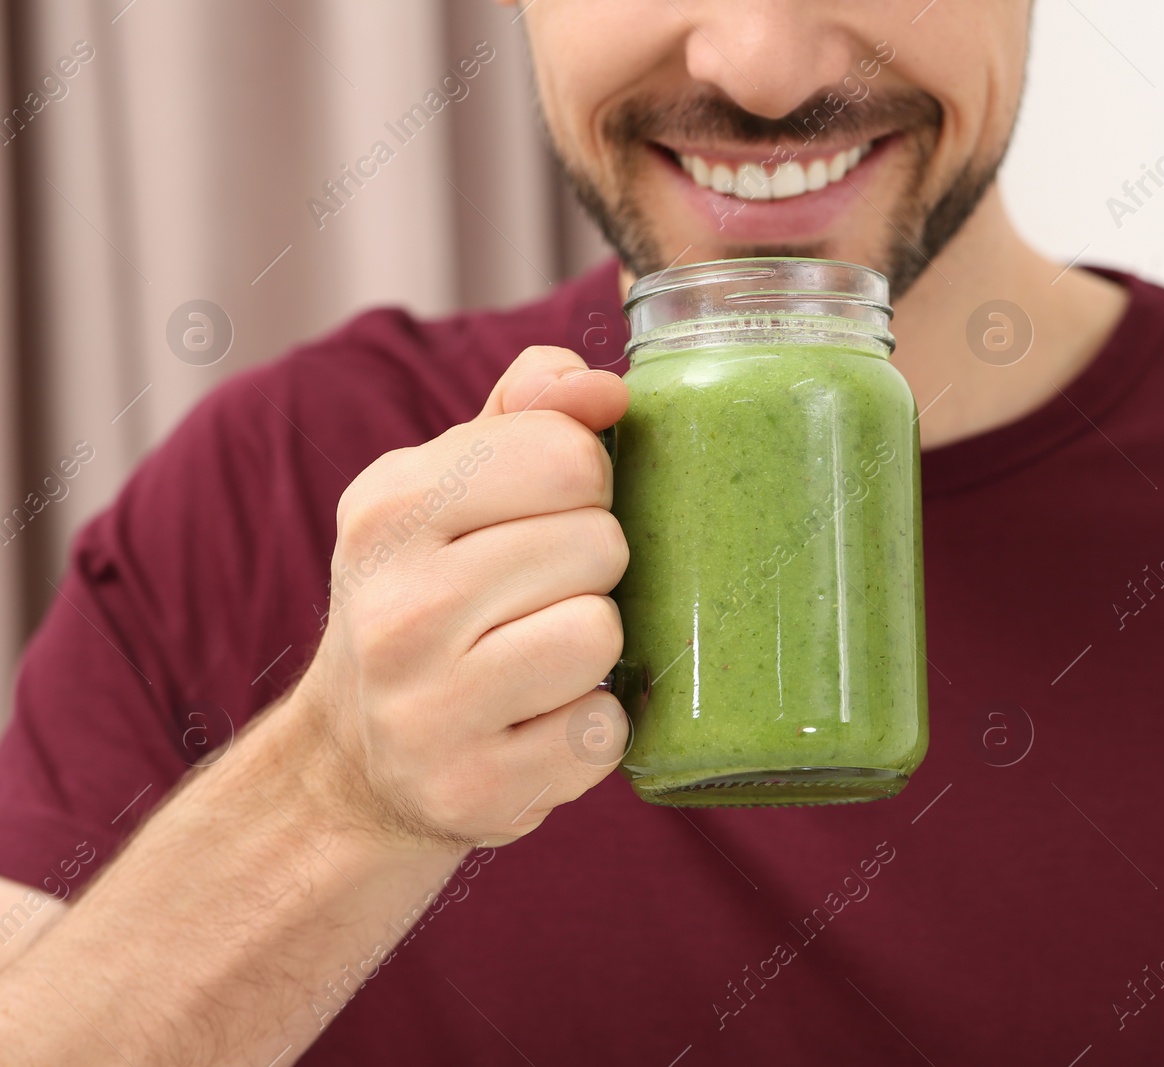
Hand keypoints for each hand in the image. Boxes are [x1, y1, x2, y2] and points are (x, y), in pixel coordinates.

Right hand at [292, 346, 631, 847]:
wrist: (354, 761)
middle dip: (593, 568)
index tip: (550, 514)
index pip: (567, 454)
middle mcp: (397, 607)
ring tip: (538, 659)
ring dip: (593, 649)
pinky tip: (538, 721)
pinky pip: (605, 729)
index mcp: (390, 507)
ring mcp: (429, 708)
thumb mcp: (445, 489)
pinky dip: (591, 726)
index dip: (587, 482)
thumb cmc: (426, 597)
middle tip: (538, 597)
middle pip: (600, 544)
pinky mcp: (476, 789)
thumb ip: (525, 416)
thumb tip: (604, 385)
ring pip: (602, 634)